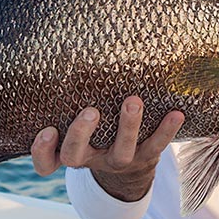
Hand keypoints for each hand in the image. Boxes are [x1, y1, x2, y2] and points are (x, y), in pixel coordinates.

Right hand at [30, 96, 184, 201]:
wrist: (129, 170)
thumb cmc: (96, 132)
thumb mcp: (79, 122)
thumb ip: (70, 100)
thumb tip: (70, 48)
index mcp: (69, 152)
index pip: (45, 163)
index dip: (42, 151)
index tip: (47, 130)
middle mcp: (90, 159)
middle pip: (76, 155)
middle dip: (81, 134)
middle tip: (90, 112)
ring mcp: (118, 161)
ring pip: (121, 151)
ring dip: (128, 126)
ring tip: (133, 101)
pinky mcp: (144, 158)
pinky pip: (156, 146)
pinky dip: (166, 130)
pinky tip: (176, 113)